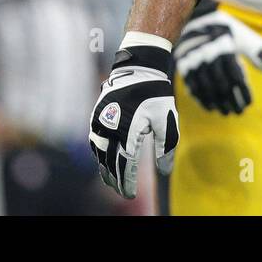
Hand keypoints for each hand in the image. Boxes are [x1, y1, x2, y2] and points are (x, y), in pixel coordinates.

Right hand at [88, 32, 179, 197]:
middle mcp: (110, 127)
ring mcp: (100, 121)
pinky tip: (104, 161)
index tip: (131, 194)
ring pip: (99, 153)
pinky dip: (99, 154)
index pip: (125, 164)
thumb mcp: (167, 119)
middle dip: (116, 180)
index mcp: (128, 130)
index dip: (127, 181)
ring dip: (105, 169)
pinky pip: (94, 141)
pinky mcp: (96, 115)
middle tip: (122, 192)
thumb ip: (166, 146)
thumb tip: (165, 170)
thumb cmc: (155, 93)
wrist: (138, 67)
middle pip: (110, 162)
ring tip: (112, 182)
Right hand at [175, 9, 261, 114]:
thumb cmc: (226, 30)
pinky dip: (201, 99)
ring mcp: (195, 61)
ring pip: (206, 88)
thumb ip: (256, 51)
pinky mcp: (184, 65)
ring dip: (217, 103)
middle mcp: (209, 55)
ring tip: (225, 112)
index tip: (249, 103)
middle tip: (238, 112)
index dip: (243, 92)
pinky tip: (210, 107)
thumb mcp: (243, 35)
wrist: (199, 19)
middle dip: (231, 102)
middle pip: (221, 85)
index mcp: (226, 48)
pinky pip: (192, 86)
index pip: (236, 76)